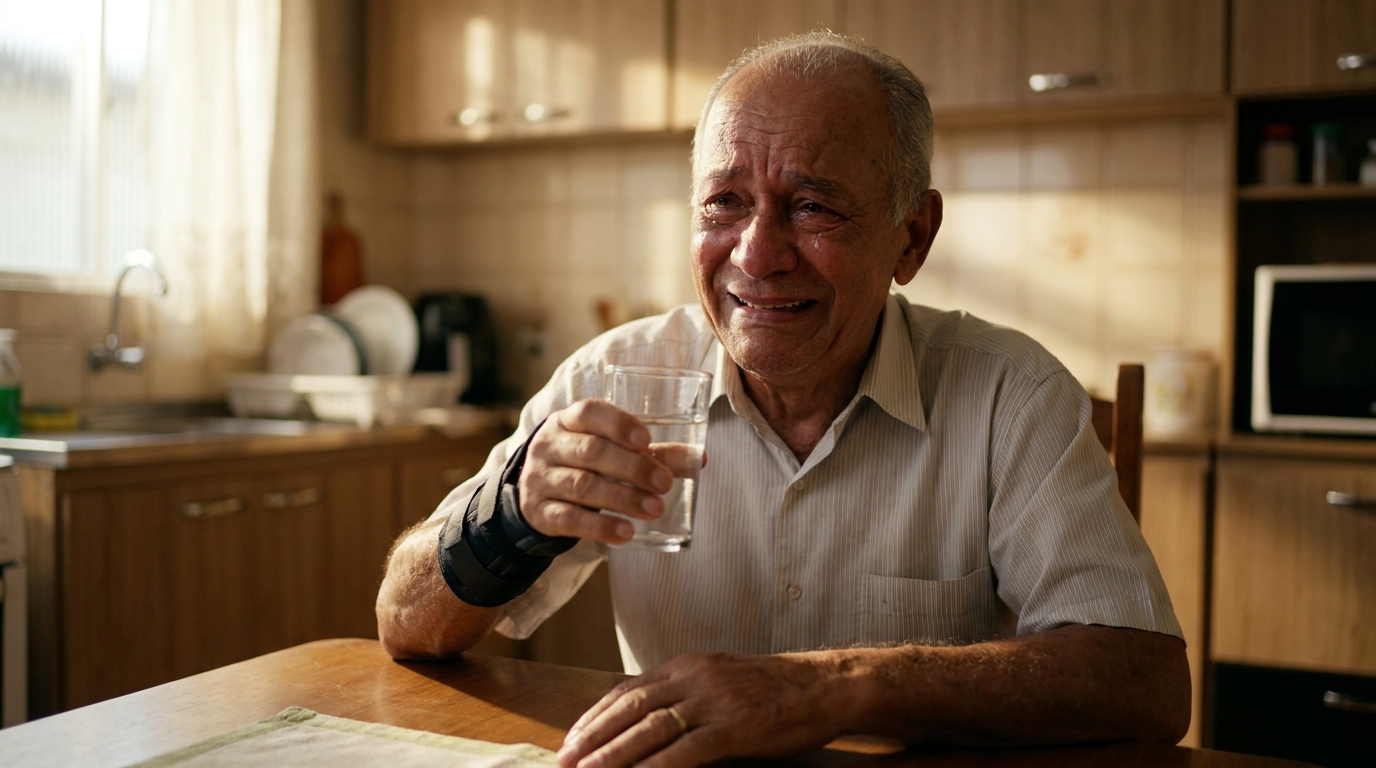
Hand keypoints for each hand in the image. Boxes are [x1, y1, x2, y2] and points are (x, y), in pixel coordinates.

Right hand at [519, 399, 676, 544]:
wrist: (534, 494)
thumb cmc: (582, 463)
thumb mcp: (608, 450)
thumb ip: (653, 453)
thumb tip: (701, 459)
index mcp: (568, 421)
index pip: (588, 412)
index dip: (618, 424)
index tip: (646, 439)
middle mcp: (549, 446)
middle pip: (591, 452)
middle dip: (632, 468)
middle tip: (665, 484)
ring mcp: (540, 479)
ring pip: (583, 486)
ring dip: (622, 499)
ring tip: (655, 509)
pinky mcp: (539, 512)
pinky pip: (570, 520)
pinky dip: (600, 527)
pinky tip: (626, 533)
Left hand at [557, 652, 840, 767]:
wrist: (824, 686)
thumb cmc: (775, 689)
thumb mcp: (721, 680)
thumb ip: (684, 693)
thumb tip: (645, 711)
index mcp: (688, 666)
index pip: (627, 690)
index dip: (595, 716)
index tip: (572, 739)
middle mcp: (694, 678)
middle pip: (630, 707)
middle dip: (593, 736)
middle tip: (564, 760)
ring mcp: (714, 701)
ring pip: (650, 728)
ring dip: (613, 754)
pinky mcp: (735, 726)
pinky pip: (688, 749)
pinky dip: (658, 767)